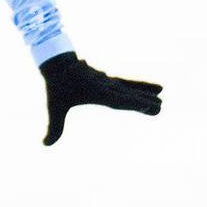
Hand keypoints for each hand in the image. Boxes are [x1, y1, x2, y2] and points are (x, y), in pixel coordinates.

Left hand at [40, 51, 161, 145]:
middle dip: (144, 100)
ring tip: (161, 97)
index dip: (134, 103)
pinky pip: (128, 84)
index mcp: (97, 92)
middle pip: (128, 94)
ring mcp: (109, 82)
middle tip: (160, 106)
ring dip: (146, 92)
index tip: (149, 106)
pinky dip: (141, 86)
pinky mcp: (109, 80)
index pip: (119, 100)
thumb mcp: (55, 107)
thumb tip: (44, 144)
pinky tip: (155, 89)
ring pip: (131, 87)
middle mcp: (106, 86)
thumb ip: (54, 126)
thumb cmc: (57, 86)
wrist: (57, 62)